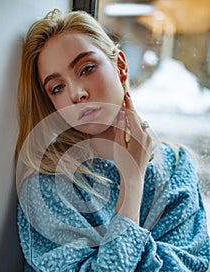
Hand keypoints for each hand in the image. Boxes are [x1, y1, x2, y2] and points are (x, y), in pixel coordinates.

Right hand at [113, 92, 153, 222]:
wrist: (134, 177)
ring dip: (134, 118)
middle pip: (138, 118)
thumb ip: (121, 128)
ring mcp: (150, 140)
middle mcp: (147, 135)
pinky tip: (131, 125)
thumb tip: (122, 114)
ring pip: (141, 124)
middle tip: (124, 100)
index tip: (126, 94)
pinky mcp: (150, 144)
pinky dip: (137, 126)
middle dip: (131, 110)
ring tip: (125, 112)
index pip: (133, 115)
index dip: (129, 104)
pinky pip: (144, 130)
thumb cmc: (123, 162)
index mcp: (138, 135)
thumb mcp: (119, 145)